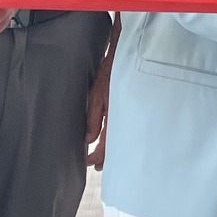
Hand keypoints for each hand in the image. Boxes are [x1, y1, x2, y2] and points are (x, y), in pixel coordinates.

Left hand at [86, 18, 117, 168]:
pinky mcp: (127, 103)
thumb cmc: (112, 70)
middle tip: (96, 164)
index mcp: (116, 115)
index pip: (107, 144)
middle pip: (115, 143)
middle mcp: (124, 116)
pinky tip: (110, 134)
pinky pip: (121, 123)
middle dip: (106, 155)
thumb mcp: (98, 94)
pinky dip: (115, 132)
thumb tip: (89, 139)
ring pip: (119, 134)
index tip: (89, 163)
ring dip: (111, 145)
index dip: (98, 156)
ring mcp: (127, 110)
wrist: (126, 52)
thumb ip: (94, 118)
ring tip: (103, 155)